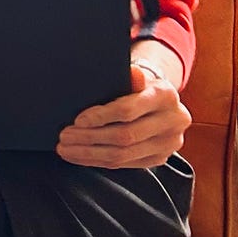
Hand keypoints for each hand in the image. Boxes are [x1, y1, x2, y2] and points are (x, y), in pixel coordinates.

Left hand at [55, 62, 190, 168]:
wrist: (161, 101)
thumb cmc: (139, 85)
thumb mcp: (136, 74)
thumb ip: (131, 75)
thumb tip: (131, 72)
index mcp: (165, 95)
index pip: (128, 110)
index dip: (100, 117)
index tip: (77, 120)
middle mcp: (173, 121)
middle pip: (125, 136)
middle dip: (90, 138)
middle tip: (64, 137)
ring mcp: (169, 143)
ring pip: (123, 155)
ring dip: (89, 154)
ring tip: (66, 149)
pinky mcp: (160, 158)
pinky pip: (125, 164)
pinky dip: (98, 161)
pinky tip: (80, 157)